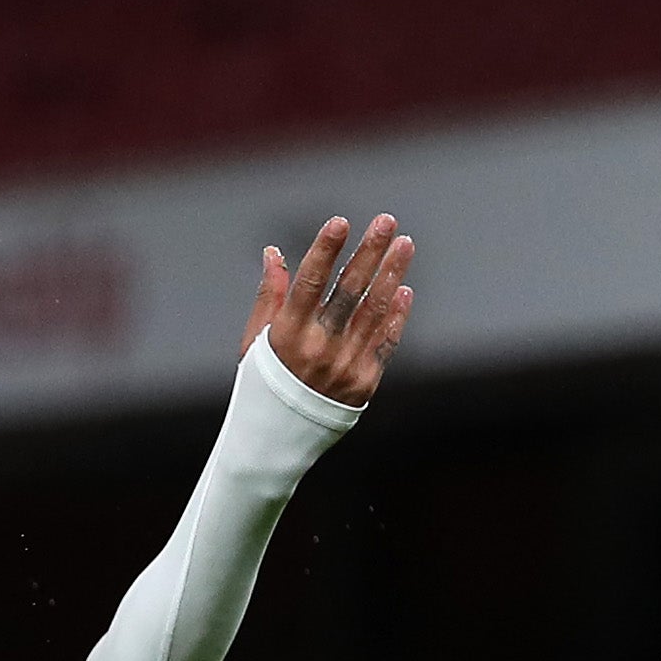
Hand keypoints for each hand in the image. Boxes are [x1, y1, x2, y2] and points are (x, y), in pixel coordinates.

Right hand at [238, 214, 413, 406]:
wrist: (278, 438)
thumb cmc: (262, 381)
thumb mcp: (255, 340)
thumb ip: (269, 296)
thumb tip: (274, 252)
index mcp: (286, 335)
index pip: (309, 284)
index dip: (325, 251)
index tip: (340, 222)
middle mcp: (318, 349)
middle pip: (349, 291)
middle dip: (369, 253)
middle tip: (386, 222)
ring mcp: (344, 366)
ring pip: (374, 312)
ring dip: (391, 275)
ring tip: (405, 245)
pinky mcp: (364, 382)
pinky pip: (385, 342)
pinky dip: (396, 315)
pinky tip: (404, 290)